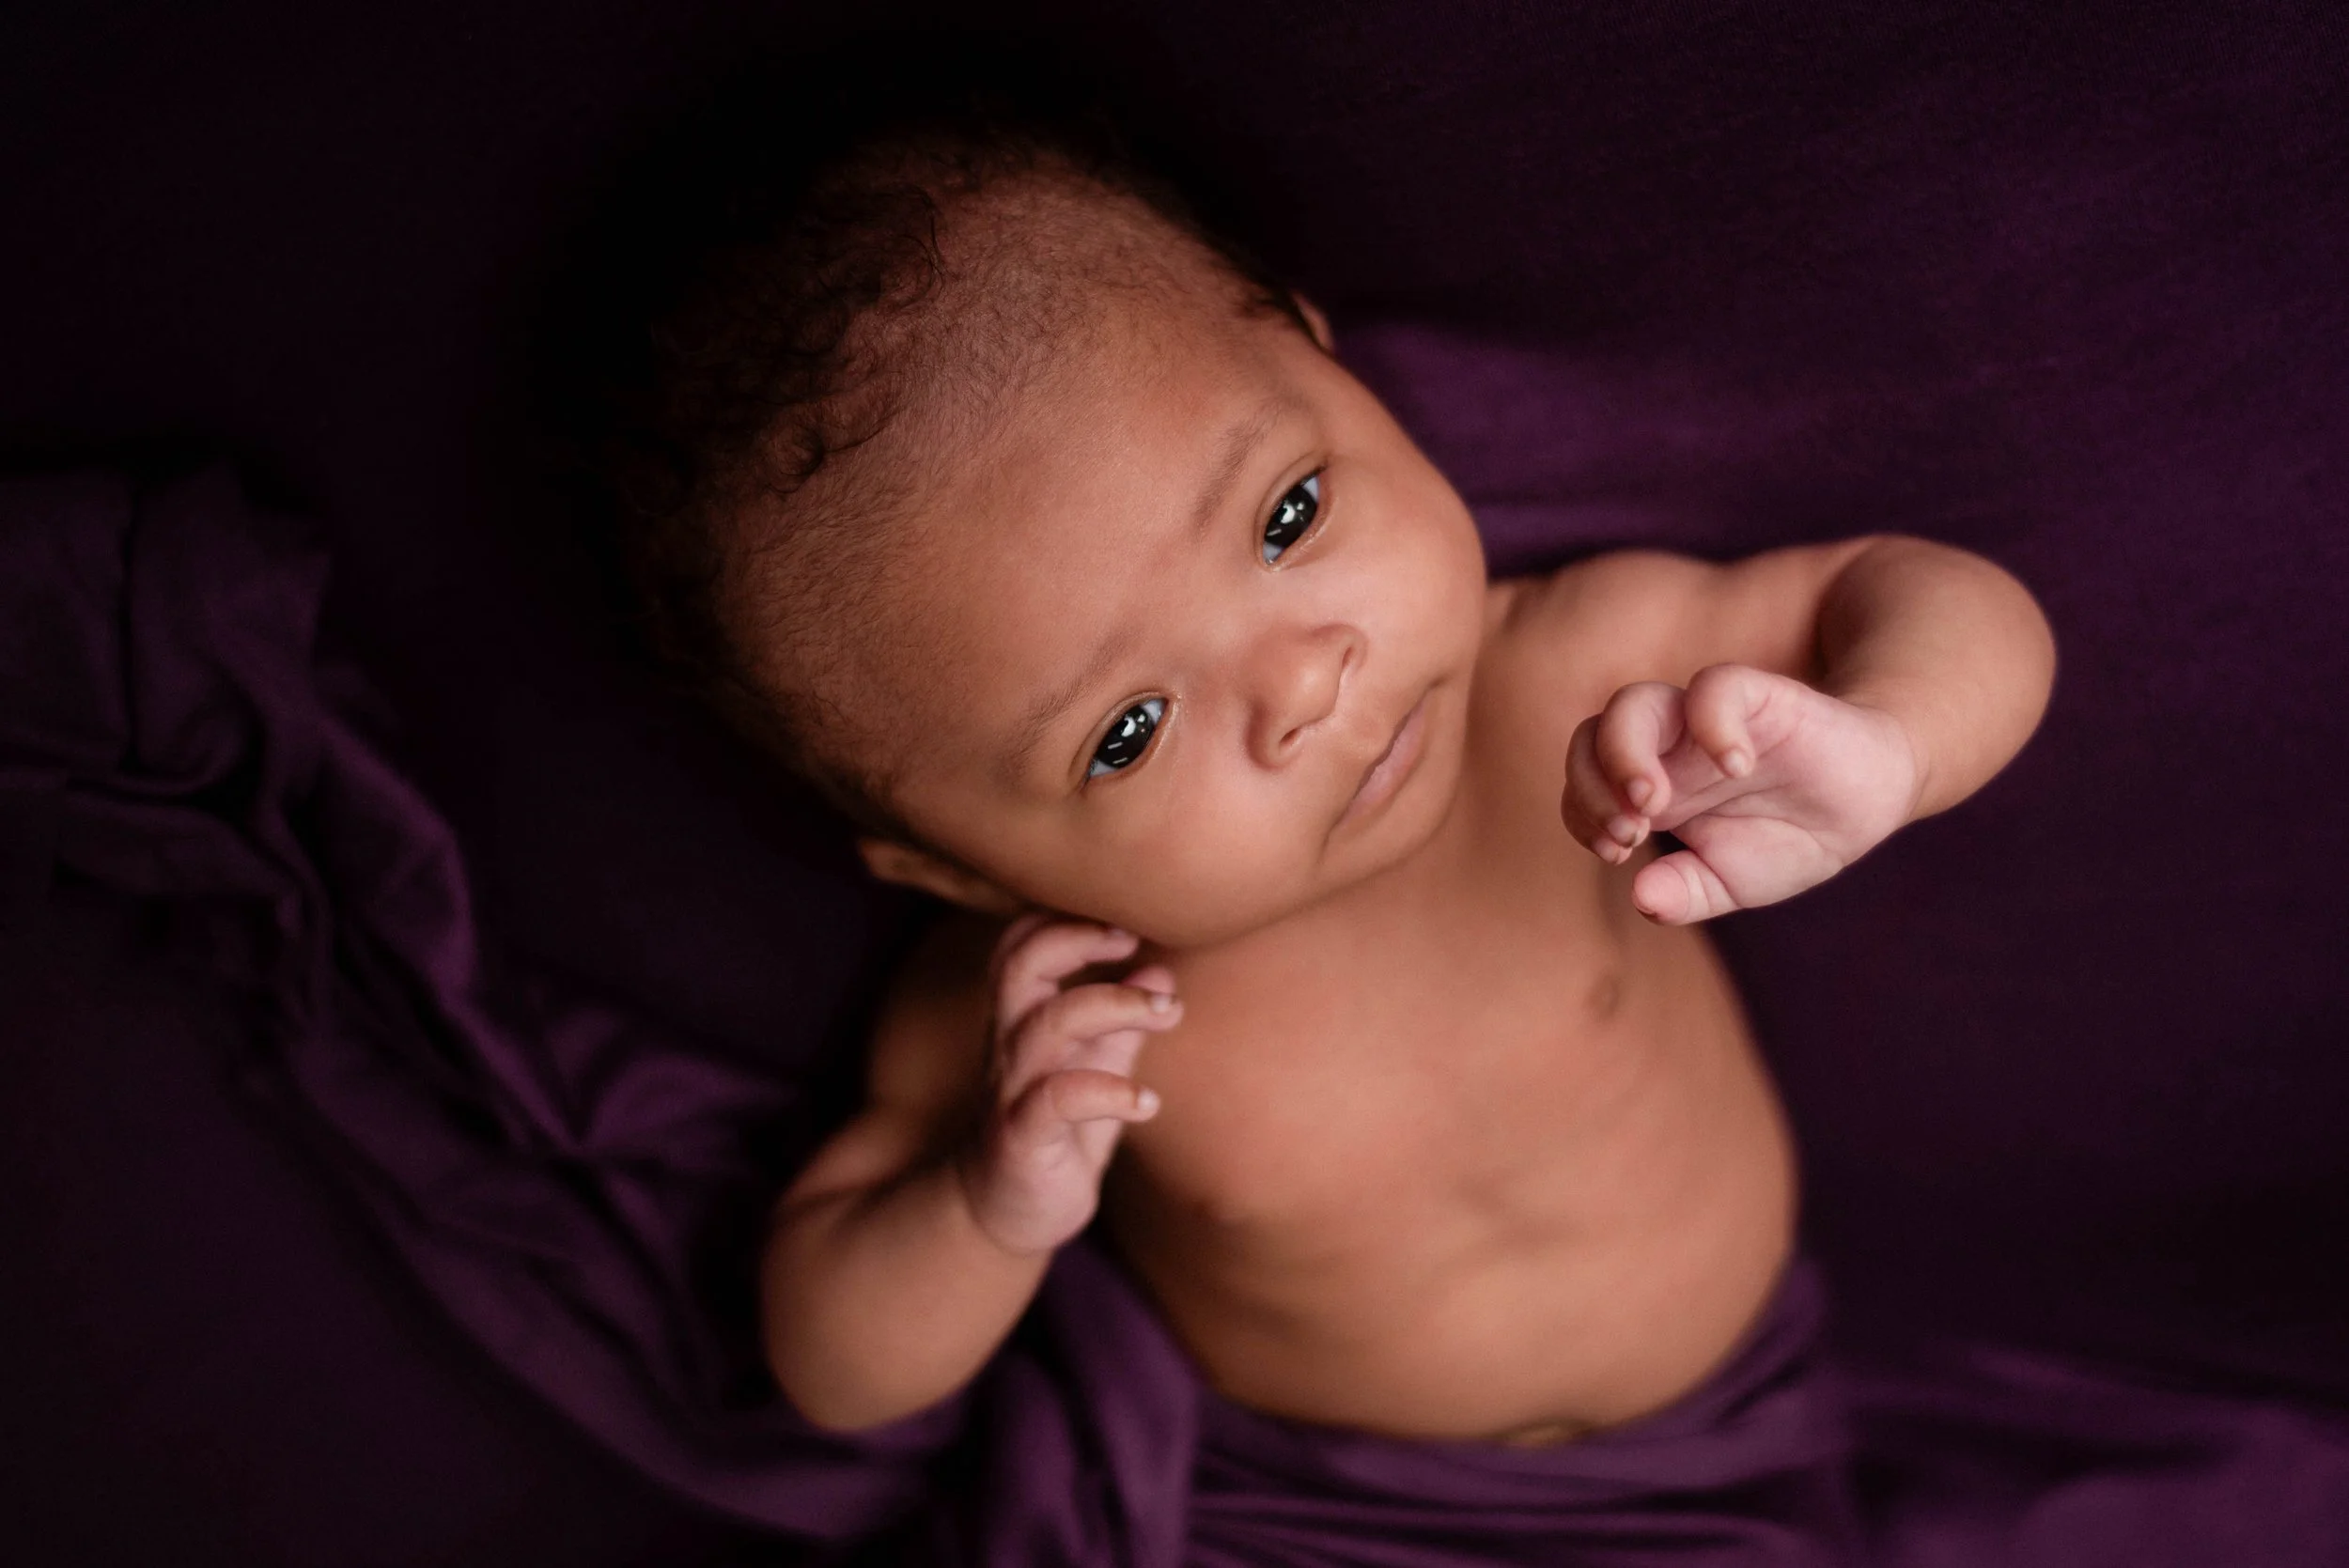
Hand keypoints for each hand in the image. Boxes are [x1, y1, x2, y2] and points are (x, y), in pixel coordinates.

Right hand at [957, 916, 1178, 1255]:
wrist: (1009, 1214)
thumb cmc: (1058, 1130)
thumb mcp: (1096, 1068)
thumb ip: (1123, 1025)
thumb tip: (1160, 968)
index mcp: (1023, 1020)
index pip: (1019, 944)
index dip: (1063, 919)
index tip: (1125, 919)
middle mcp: (1009, 1046)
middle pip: (1019, 966)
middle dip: (1079, 940)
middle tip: (1136, 940)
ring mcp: (1011, 1090)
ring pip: (1047, 1025)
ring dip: (1115, 1005)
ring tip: (1169, 1011)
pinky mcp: (1022, 1138)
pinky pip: (1057, 1099)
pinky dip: (1109, 1092)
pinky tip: (1148, 1104)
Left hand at [1561, 664, 1920, 923]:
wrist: (1866, 803)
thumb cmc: (1787, 836)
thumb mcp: (1732, 880)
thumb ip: (1686, 893)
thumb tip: (1643, 900)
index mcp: (1650, 787)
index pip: (1582, 782)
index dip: (1583, 814)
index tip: (1619, 854)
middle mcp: (1667, 748)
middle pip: (1591, 736)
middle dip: (1591, 786)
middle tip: (1628, 833)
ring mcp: (1706, 719)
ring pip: (1634, 703)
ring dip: (1626, 754)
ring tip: (1654, 804)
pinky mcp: (1756, 697)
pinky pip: (1714, 687)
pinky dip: (1713, 723)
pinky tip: (1735, 767)